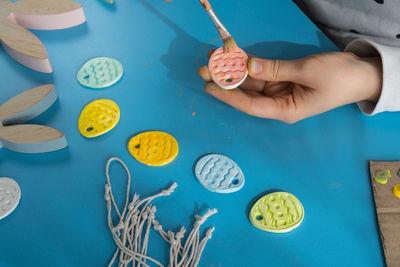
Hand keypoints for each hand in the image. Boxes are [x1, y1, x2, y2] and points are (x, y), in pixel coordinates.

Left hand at [198, 51, 381, 122]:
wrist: (360, 74)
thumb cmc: (339, 79)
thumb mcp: (307, 72)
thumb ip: (276, 70)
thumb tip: (248, 66)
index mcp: (284, 110)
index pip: (250, 106)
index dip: (228, 96)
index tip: (210, 87)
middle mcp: (277, 103)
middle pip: (246, 94)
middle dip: (225, 81)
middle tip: (204, 69)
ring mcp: (278, 90)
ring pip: (250, 81)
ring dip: (233, 70)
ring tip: (212, 58)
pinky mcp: (280, 79)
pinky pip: (260, 72)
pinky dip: (247, 64)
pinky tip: (232, 56)